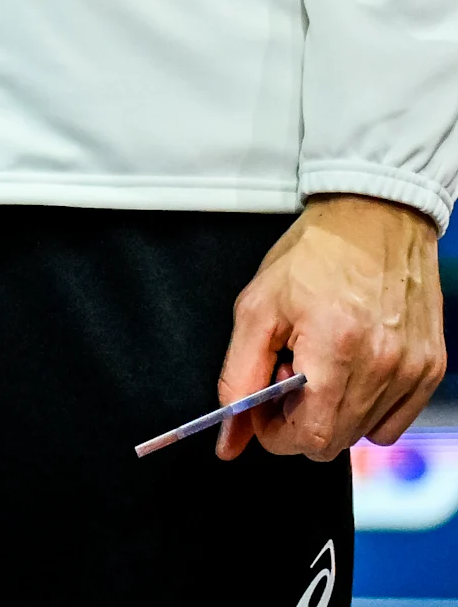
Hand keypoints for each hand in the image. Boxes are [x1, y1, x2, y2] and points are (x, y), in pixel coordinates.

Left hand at [215, 194, 444, 460]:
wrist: (373, 220)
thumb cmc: (315, 257)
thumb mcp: (255, 308)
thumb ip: (238, 377)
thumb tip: (231, 437)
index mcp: (336, 348)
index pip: (309, 438)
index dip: (276, 433)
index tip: (264, 409)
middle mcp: (383, 365)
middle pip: (335, 441)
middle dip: (300, 421)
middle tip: (290, 376)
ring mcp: (412, 370)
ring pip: (364, 432)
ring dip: (333, 413)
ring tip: (322, 367)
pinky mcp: (430, 368)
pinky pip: (395, 420)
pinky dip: (367, 408)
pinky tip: (351, 371)